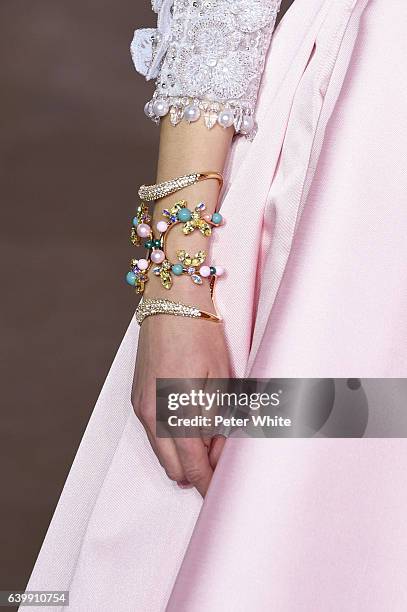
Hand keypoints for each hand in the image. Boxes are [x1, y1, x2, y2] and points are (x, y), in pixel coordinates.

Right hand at [132, 311, 229, 495]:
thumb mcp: (221, 379)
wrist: (171, 303)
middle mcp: (152, 414)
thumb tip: (215, 452)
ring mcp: (141, 406)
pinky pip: (154, 433)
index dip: (208, 484)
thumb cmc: (201, 336)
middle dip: (197, 472)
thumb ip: (218, 421)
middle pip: (173, 467)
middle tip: (222, 457)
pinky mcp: (137, 398)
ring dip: (184, 455)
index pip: (192, 466)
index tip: (220, 493)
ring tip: (211, 434)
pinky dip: (172, 438)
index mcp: (175, 410)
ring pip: (162, 452)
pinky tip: (192, 420)